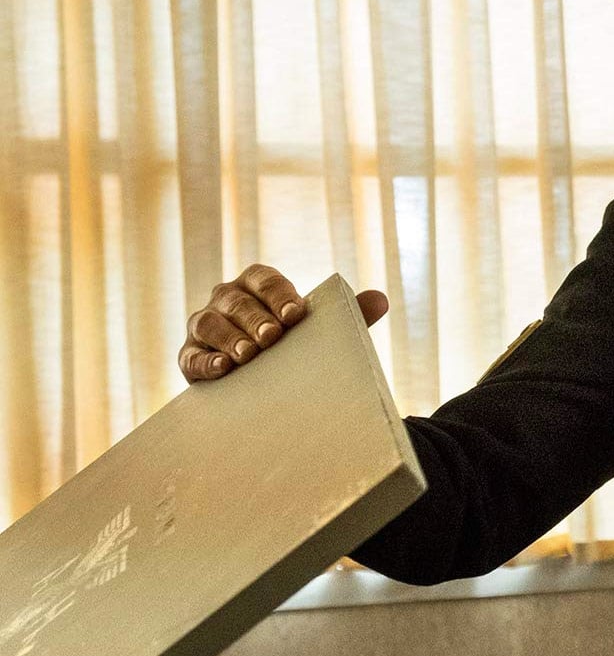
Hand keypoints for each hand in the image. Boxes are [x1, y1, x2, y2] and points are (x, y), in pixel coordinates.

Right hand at [179, 264, 388, 381]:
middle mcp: (226, 299)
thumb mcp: (319, 328)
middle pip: (236, 301)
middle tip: (273, 338)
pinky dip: (204, 362)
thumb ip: (349, 314)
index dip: (279, 294)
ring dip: (229, 338)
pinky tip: (222, 370)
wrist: (262, 377)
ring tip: (248, 355)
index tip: (296, 314)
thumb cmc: (294, 342)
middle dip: (255, 318)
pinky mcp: (190, 356)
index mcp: (256, 284)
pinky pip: (190, 357)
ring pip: (208, 324)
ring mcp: (203, 326)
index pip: (264, 278)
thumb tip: (382, 299)